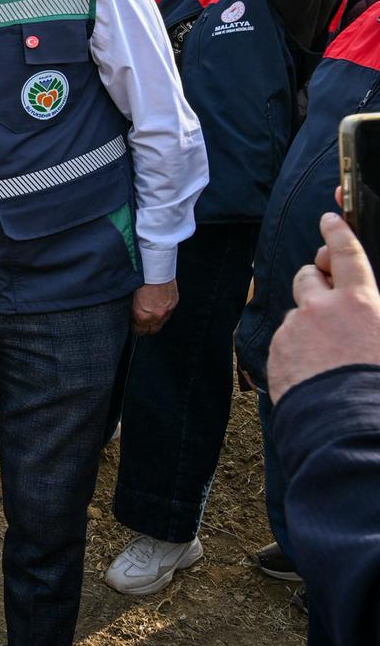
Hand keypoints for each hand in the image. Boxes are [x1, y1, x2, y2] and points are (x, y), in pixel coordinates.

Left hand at [132, 279, 177, 335]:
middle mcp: (156, 315)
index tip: (133, 325)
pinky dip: (163, 311)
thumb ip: (132, 308)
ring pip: (162, 323)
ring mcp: (167, 309)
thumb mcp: (130, 297)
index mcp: (143, 315)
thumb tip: (131, 314)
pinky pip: (169, 312)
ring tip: (149, 314)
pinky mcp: (174, 302)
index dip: (135, 329)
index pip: (139, 331)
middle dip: (146, 328)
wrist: (155, 268)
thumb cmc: (139, 279)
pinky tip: (158, 306)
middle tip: (141, 323)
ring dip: (155, 320)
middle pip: (152, 330)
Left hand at [269, 212, 379, 402]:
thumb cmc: (377, 387)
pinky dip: (296, 349)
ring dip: (307, 323)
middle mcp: (321, 309)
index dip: (337, 232)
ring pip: (296, 315)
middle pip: (307, 277)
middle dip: (314, 279)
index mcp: (360, 303)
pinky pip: (285, 342)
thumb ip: (372, 316)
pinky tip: (314, 371)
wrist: (346, 427)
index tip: (331, 218)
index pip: (345, 253)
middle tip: (326, 296)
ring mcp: (294, 330)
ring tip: (327, 353)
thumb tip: (364, 312)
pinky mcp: (275, 352)